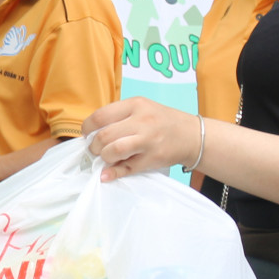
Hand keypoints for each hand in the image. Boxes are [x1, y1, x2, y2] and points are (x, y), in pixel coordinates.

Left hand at [83, 98, 199, 181]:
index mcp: (136, 105)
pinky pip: (127, 168)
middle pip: (105, 135)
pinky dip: (113, 173)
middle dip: (94, 146)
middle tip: (95, 150)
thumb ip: (119, 116)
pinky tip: (107, 174)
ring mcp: (148, 141)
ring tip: (105, 158)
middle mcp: (142, 121)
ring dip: (103, 157)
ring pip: (114, 150)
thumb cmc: (162, 121)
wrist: (192, 135)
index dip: (88, 128)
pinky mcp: (153, 158)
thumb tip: (91, 133)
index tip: (87, 134)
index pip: (101, 116)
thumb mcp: (142, 108)